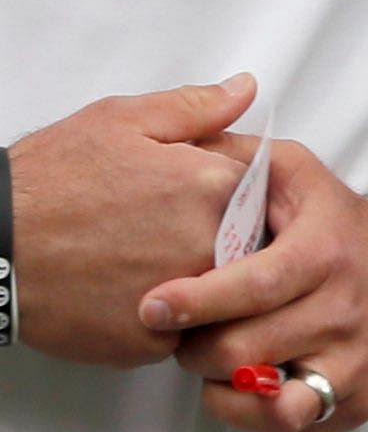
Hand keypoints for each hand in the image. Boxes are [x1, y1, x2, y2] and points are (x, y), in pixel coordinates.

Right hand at [6, 77, 255, 365]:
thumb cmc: (45, 181)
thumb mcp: (119, 121)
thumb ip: (194, 108)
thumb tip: (245, 91)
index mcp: (212, 186)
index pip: (259, 193)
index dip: (223, 193)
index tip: (189, 196)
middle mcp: (209, 244)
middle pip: (244, 247)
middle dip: (210, 239)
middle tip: (150, 230)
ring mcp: (183, 297)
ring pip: (214, 296)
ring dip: (189, 281)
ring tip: (131, 260)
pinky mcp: (149, 341)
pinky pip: (175, 332)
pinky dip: (154, 317)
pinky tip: (115, 292)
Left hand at [137, 141, 367, 431]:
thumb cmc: (342, 227)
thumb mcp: (302, 177)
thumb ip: (242, 158)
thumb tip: (184, 141)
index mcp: (323, 254)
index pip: (254, 286)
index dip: (197, 301)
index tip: (151, 307)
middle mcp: (343, 311)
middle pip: (245, 349)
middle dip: (193, 348)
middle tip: (180, 336)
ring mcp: (354, 361)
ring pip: (266, 398)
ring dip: (220, 385)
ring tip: (212, 363)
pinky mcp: (359, 400)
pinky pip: (289, 426)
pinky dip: (253, 414)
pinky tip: (243, 388)